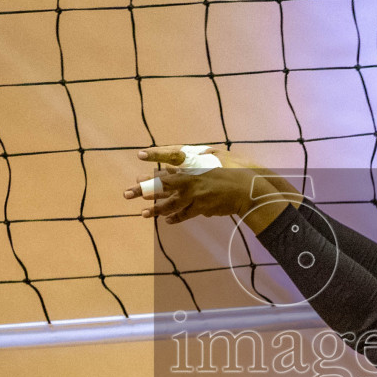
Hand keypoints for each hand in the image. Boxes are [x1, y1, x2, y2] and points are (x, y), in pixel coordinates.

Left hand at [124, 145, 299, 233]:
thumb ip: (201, 156)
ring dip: (155, 209)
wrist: (250, 191)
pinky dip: (175, 218)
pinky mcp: (202, 209)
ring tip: (143, 213)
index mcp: (195, 165)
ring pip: (170, 204)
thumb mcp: (219, 155)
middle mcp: (191, 181)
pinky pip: (185, 214)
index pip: (170, 159)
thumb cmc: (238, 169)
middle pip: (162, 185)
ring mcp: (195, 197)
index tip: (140, 155)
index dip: (155, 156)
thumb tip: (186, 157)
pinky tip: (167, 221)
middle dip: (143, 190)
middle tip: (127, 193)